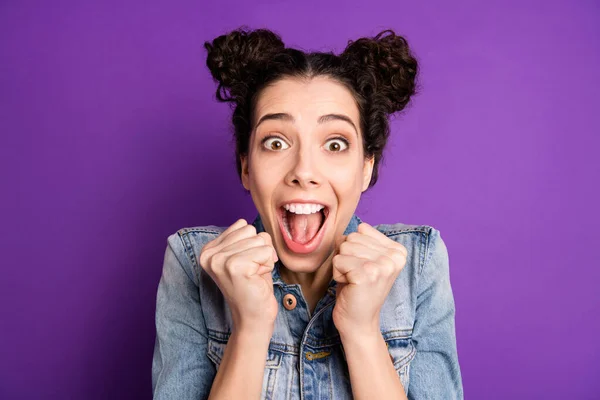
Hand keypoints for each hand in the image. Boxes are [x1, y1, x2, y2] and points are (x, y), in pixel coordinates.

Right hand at [199, 219, 278, 333]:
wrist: (253, 317)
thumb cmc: (253, 285)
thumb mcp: (244, 255)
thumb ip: (243, 237)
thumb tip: (247, 222)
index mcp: (208, 249)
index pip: (242, 225)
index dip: (253, 244)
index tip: (246, 265)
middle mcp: (209, 254)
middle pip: (252, 230)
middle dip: (260, 251)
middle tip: (252, 272)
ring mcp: (220, 260)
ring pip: (260, 240)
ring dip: (264, 259)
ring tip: (254, 276)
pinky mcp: (234, 267)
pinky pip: (265, 252)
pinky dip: (267, 265)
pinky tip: (257, 279)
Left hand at [331, 222, 407, 334]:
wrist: (359, 321)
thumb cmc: (358, 288)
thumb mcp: (366, 259)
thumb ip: (362, 240)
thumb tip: (354, 229)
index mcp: (398, 251)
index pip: (361, 231)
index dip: (354, 250)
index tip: (364, 269)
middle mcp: (394, 257)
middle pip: (351, 238)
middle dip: (346, 257)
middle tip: (357, 277)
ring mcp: (381, 266)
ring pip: (343, 248)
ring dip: (341, 266)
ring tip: (354, 281)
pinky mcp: (366, 275)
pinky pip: (338, 261)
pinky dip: (337, 275)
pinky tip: (350, 287)